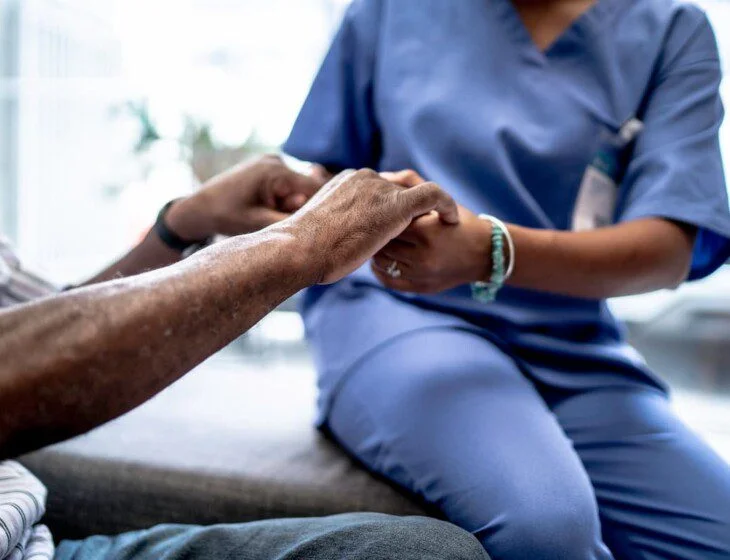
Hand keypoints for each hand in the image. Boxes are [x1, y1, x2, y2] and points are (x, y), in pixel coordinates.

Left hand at [165, 155, 322, 239]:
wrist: (200, 207)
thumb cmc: (227, 217)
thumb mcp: (260, 224)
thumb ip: (290, 220)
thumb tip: (319, 223)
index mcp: (275, 171)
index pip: (316, 187)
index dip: (322, 207)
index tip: (323, 225)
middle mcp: (277, 160)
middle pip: (309, 186)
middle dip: (304, 206)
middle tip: (286, 220)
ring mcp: (272, 161)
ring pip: (300, 186)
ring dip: (294, 203)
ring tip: (273, 213)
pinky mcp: (269, 166)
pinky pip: (289, 183)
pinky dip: (286, 198)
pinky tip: (271, 207)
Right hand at [283, 169, 459, 283]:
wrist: (300, 249)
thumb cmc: (304, 249)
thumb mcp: (320, 229)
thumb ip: (336, 224)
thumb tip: (336, 237)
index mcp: (348, 180)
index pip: (379, 187)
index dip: (391, 204)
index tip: (398, 223)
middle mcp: (365, 178)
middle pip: (398, 188)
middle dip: (411, 207)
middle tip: (427, 226)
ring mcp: (380, 189)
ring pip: (414, 193)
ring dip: (428, 210)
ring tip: (441, 225)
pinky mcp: (396, 205)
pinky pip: (432, 195)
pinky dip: (446, 205)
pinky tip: (452, 220)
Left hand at [370, 171, 491, 293]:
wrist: (485, 253)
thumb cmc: (460, 222)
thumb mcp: (440, 199)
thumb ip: (411, 183)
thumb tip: (381, 176)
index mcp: (427, 231)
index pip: (388, 221)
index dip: (382, 214)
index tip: (379, 209)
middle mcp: (423, 256)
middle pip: (382, 243)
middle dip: (377, 232)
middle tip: (374, 225)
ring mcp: (422, 275)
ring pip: (381, 263)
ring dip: (377, 251)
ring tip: (379, 241)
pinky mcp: (420, 288)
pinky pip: (388, 281)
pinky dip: (380, 270)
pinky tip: (384, 259)